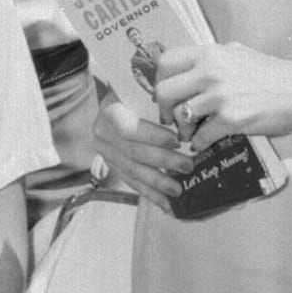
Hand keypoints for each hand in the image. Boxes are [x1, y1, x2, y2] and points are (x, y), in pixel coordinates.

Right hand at [93, 96, 186, 214]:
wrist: (114, 96)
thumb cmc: (136, 89)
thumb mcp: (142, 86)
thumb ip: (157, 96)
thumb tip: (183, 111)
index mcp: (109, 112)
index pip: (128, 129)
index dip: (153, 137)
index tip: (177, 139)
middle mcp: (102, 134)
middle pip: (133, 153)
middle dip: (163, 162)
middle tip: (189, 166)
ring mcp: (106, 153)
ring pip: (132, 172)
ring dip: (158, 184)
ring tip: (179, 191)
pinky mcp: (113, 166)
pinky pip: (132, 183)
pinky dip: (150, 195)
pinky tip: (167, 205)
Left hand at [153, 42, 291, 145]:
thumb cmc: (271, 73)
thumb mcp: (237, 53)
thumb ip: (211, 59)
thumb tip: (187, 68)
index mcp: (210, 53)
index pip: (165, 61)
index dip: (159, 80)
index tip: (166, 94)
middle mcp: (210, 71)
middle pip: (164, 91)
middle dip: (163, 109)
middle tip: (171, 119)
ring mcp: (220, 96)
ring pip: (180, 117)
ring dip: (182, 130)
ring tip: (191, 134)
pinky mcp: (231, 118)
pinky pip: (200, 136)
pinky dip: (199, 143)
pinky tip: (204, 143)